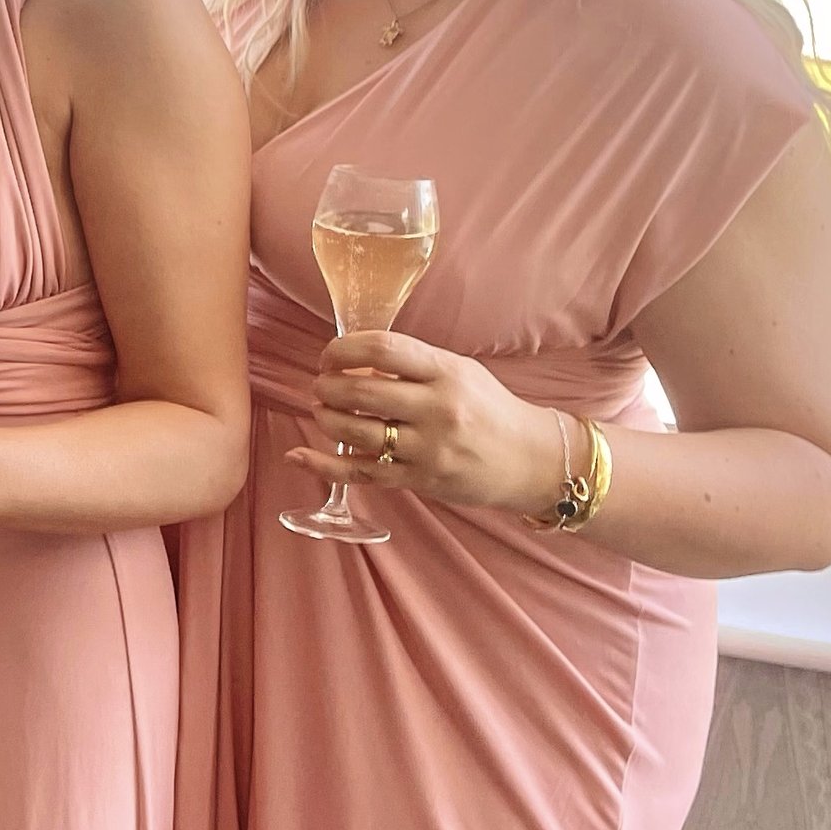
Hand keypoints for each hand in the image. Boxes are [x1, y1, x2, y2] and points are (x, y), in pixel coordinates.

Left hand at [292, 330, 570, 517]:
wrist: (532, 461)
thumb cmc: (490, 410)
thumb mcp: (460, 372)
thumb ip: (413, 364)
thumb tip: (354, 357)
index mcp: (446, 373)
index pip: (382, 349)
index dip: (343, 349)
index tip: (330, 356)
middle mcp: (437, 409)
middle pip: (360, 391)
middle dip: (327, 386)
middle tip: (320, 385)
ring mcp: (427, 448)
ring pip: (355, 431)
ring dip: (325, 418)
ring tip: (322, 411)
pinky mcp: (419, 480)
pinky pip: (360, 472)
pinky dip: (322, 465)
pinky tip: (298, 456)